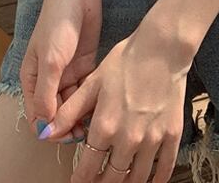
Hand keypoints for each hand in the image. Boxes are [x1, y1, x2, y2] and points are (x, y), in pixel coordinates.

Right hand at [19, 0, 102, 140]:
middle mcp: (48, 79)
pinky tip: (101, 106)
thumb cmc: (58, 22)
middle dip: (68, 125)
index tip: (66, 137)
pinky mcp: (84, 63)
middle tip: (85, 134)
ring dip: (81, 114)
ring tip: (95, 123)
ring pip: (73, 103)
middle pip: (56, 112)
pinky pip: (86, 88)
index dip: (49, 129)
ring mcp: (67, 71)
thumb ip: (46, 94)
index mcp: (32, 79)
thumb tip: (43, 127)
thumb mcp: (51, 61)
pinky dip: (91, 99)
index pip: (37, 115)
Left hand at [38, 23, 191, 182]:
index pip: (87, 168)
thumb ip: (69, 112)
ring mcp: (152, 138)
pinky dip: (157, 180)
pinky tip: (151, 181)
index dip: (81, 180)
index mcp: (105, 127)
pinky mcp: (172, 134)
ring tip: (121, 182)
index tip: (79, 181)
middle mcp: (128, 138)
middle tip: (98, 182)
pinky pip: (165, 168)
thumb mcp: (93, 83)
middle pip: (112, 177)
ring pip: (138, 178)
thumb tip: (46, 133)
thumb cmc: (126, 61)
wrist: (162, 49)